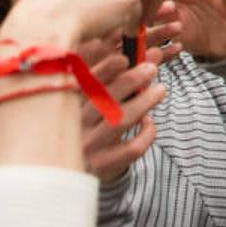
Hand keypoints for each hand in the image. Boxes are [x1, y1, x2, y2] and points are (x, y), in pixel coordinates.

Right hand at [80, 42, 166, 181]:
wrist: (65, 172)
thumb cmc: (84, 124)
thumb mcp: (87, 100)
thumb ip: (112, 78)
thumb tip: (149, 53)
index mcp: (67, 106)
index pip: (82, 85)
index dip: (104, 69)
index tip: (124, 57)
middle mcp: (75, 125)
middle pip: (104, 100)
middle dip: (131, 80)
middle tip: (151, 68)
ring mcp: (89, 147)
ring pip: (120, 121)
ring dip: (145, 102)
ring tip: (160, 90)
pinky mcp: (105, 165)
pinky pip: (131, 148)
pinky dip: (146, 133)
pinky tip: (149, 122)